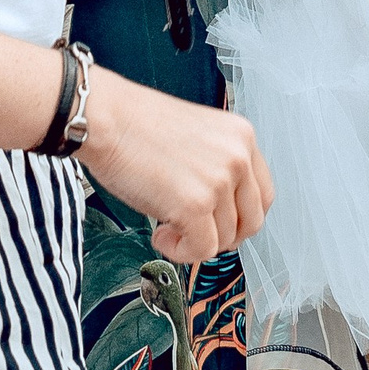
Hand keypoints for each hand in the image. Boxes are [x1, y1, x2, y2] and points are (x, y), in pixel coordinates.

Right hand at [76, 68, 271, 264]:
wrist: (105, 118)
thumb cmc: (136, 124)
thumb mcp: (197, 137)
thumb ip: (218, 166)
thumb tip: (221, 209)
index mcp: (241, 136)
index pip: (263, 194)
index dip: (240, 216)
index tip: (219, 221)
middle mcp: (237, 157)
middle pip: (251, 222)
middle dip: (221, 235)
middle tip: (193, 230)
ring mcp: (218, 181)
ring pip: (225, 239)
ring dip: (194, 242)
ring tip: (166, 225)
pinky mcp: (195, 205)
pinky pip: (201, 250)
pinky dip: (180, 252)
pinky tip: (160, 233)